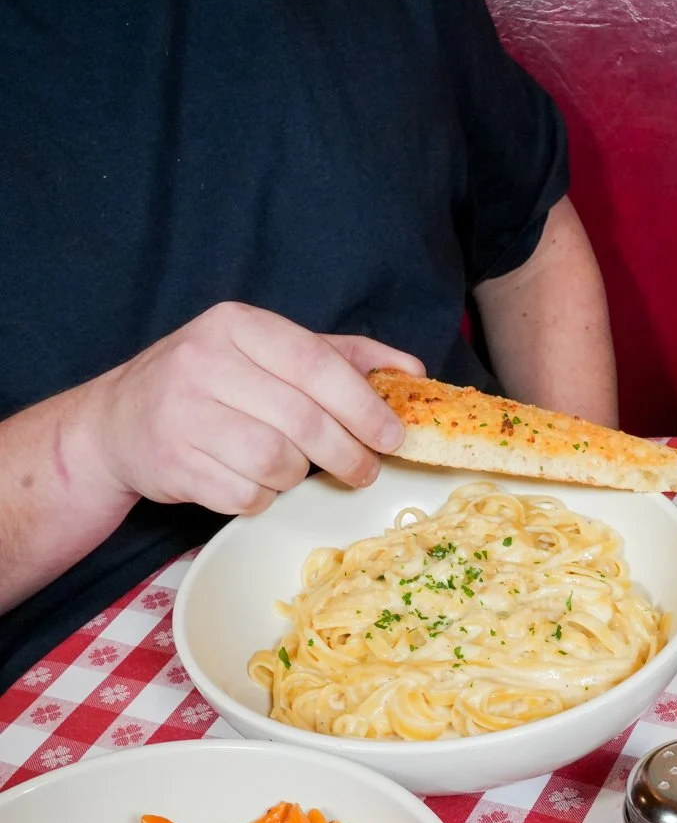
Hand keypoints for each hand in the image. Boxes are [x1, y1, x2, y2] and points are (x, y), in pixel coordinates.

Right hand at [85, 303, 424, 515]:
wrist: (120, 421)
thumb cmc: (211, 385)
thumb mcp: (268, 354)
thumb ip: (339, 357)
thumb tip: (411, 370)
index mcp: (237, 325)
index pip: (317, 365)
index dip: (364, 406)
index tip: (393, 435)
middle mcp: (206, 362)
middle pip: (304, 421)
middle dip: (347, 454)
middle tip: (365, 470)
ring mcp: (185, 414)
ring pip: (277, 462)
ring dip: (297, 476)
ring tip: (292, 468)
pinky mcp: (174, 463)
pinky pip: (246, 495)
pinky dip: (261, 498)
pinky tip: (251, 481)